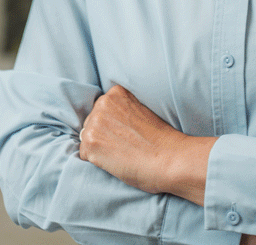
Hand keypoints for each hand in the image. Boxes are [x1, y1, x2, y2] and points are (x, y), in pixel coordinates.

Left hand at [79, 85, 215, 204]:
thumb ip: (122, 111)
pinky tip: (116, 162)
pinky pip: (84, 155)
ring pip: (86, 138)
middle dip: (102, 136)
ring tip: (122, 154)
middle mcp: (102, 103)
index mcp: (117, 92)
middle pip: (91, 123)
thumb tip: (108, 125)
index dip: (113, 126)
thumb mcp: (141, 112)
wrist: (171, 159)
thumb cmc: (162, 141)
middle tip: (125, 147)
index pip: (101, 110)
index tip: (127, 135)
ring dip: (100, 149)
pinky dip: (97, 162)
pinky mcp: (90, 143)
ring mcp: (95, 123)